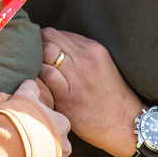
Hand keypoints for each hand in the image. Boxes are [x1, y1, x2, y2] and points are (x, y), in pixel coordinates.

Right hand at [10, 78, 71, 156]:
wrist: (12, 147)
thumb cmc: (19, 119)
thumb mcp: (24, 96)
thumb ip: (30, 87)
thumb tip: (31, 82)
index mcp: (63, 123)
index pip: (59, 122)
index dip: (44, 121)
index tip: (32, 123)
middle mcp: (65, 144)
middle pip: (57, 142)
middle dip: (44, 141)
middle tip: (26, 139)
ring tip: (23, 154)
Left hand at [39, 28, 141, 156]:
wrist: (124, 123)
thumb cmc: (110, 95)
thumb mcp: (102, 64)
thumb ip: (80, 53)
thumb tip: (55, 46)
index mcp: (94, 49)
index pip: (59, 33)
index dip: (46, 40)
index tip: (42, 51)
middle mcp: (85, 59)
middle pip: (49, 37)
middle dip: (37, 45)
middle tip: (32, 58)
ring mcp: (77, 77)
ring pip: (45, 52)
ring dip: (35, 60)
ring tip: (35, 70)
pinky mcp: (68, 96)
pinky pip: (45, 75)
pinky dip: (37, 76)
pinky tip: (38, 83)